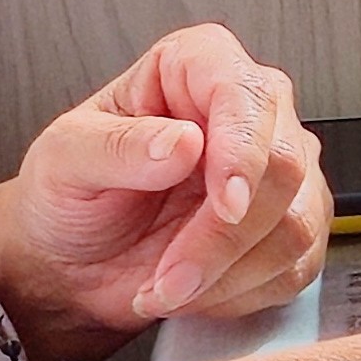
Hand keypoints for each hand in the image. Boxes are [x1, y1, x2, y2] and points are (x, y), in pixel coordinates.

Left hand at [0, 24, 331, 356]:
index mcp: (193, 68)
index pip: (245, 93)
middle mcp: (248, 111)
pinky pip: (296, 264)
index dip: (243, 151)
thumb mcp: (64, 163)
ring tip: (166, 287)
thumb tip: (184, 142)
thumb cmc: (69, 197)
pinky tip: (195, 291)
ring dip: (226, 273)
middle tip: (170, 274)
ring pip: (295, 223)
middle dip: (224, 237)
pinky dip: (241, 292)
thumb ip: (118, 147)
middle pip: (282, 165)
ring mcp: (277, 171)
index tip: (224, 204)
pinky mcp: (291, 225)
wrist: (75, 264)